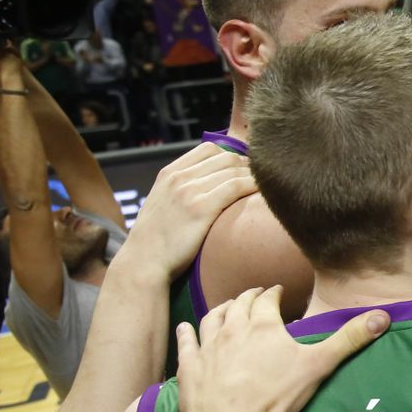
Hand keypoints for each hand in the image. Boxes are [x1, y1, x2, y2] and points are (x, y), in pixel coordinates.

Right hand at [118, 142, 257, 277]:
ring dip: (255, 177)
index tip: (244, 171)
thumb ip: (182, 188)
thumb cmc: (158, 240)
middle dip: (248, 166)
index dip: (232, 157)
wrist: (144, 262)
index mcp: (170, 173)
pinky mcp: (202, 208)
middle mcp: (179, 177)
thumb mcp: (163, 203)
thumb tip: (211, 184)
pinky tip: (264, 195)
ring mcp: (190, 191)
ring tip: (268, 189)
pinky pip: (237, 186)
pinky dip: (254, 186)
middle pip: (226, 157)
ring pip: (234, 169)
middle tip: (262, 182)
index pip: (209, 149)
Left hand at [176, 286, 387, 411]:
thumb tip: (384, 316)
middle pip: (239, 305)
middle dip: (248, 296)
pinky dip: (187, 333)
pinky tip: (186, 328)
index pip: (269, 300)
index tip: (278, 291)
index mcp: (264, 326)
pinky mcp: (190, 367)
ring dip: (220, 309)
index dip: (275, 294)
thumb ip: (349, 339)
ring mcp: (208, 347)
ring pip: (212, 318)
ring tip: (226, 306)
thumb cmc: (276, 395)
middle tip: (255, 294)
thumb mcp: (320, 365)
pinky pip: (186, 343)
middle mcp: (233, 329)